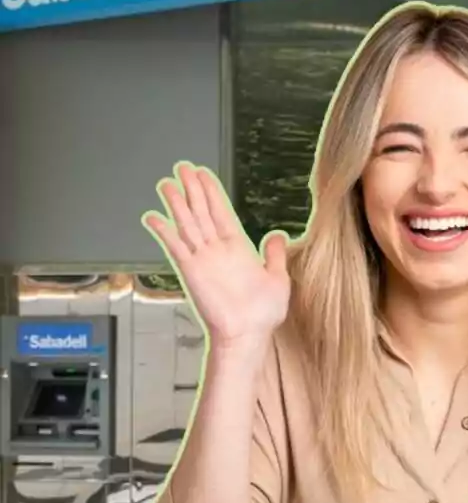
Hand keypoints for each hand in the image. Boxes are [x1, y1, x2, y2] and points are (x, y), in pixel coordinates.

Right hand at [143, 163, 290, 348]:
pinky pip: (176, 247)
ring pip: (188, 224)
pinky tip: (154, 218)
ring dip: (177, 204)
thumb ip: (275, 255)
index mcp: (238, 248)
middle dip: (192, 190)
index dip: (212, 193)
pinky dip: (165, 232)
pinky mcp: (192, 271)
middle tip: (183, 168)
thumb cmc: (263, 314)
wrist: (248, 335)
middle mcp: (218, 250)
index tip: (203, 175)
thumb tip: (278, 236)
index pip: (221, 212)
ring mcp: (203, 259)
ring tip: (168, 183)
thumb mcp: (278, 278)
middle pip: (202, 212)